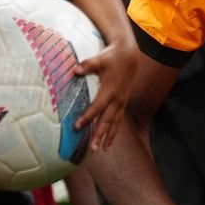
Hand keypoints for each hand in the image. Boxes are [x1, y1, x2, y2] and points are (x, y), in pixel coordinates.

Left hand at [74, 36, 139, 151]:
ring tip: (103, 149)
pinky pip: (119, 119)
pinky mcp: (123, 101)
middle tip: (93, 149)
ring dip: (109, 136)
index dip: (88, 117)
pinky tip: (109, 140)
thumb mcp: (99, 59)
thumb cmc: (112, 57)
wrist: (129, 55)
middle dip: (100, 134)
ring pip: (115, 122)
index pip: (97, 107)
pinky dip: (114, 130)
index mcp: (110, 89)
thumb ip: (87, 65)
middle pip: (107, 119)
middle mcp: (117, 98)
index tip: (77, 126)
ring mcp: (121, 101)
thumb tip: (74, 70)